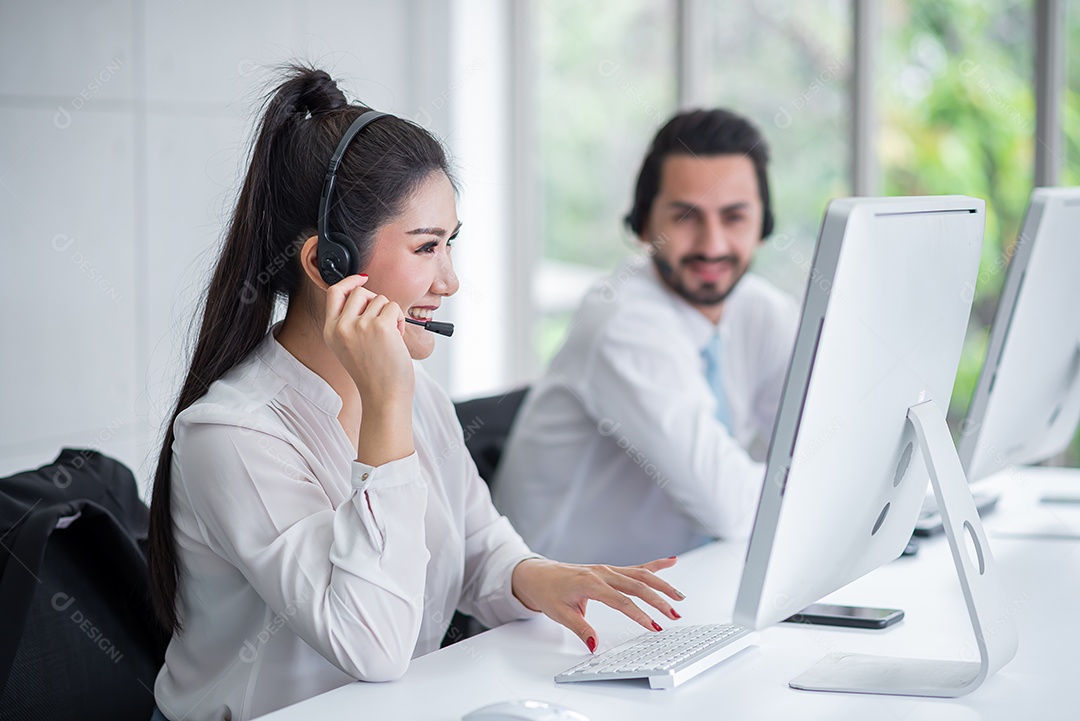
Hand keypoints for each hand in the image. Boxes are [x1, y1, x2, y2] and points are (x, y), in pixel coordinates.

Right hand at [322, 275, 413, 405]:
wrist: (384, 396)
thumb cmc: (373, 374)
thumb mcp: (350, 346)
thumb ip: (350, 322)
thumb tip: (364, 292)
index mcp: (330, 332)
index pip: (334, 293)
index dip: (349, 281)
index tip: (362, 279)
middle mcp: (341, 327)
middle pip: (359, 292)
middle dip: (375, 301)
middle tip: (382, 322)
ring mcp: (360, 325)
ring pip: (380, 299)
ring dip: (390, 314)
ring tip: (389, 337)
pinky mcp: (380, 326)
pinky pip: (393, 307)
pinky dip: (400, 320)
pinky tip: (397, 338)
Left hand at [511, 557, 684, 652]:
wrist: (539, 574)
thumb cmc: (549, 592)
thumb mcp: (560, 614)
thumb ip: (580, 629)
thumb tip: (594, 646)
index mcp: (591, 584)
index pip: (621, 602)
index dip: (639, 615)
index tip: (654, 627)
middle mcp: (603, 573)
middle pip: (637, 586)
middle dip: (658, 600)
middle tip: (674, 615)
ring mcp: (608, 570)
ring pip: (641, 575)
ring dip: (662, 585)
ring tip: (679, 596)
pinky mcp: (611, 570)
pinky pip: (636, 567)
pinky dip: (655, 565)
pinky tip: (671, 561)